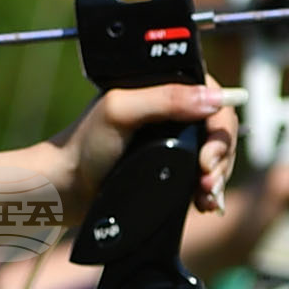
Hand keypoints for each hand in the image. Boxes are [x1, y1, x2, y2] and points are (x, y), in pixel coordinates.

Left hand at [55, 81, 244, 223]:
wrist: (67, 188)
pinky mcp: (173, 165)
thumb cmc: (84, 145)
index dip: (219, 125)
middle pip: (219, 126)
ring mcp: (175, 138)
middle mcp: (172, 109)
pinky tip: (205, 202)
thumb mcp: (120, 112)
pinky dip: (210, 189)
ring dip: (218, 175)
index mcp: (162, 86)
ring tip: (205, 196)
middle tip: (206, 180)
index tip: (208, 154)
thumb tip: (213, 98)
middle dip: (221, 155)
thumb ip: (164, 99)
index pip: (211, 94)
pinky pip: (205, 174)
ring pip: (217, 153)